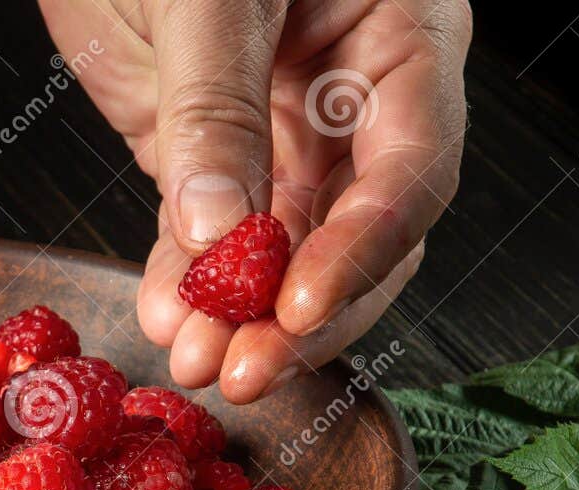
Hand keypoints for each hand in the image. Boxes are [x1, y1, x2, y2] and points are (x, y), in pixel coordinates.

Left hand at [40, 0, 468, 401]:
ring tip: (194, 359)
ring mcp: (285, 131)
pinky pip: (210, 239)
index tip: (299, 306)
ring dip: (238, 316)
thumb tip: (222, 231)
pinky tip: (166, 320)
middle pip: (359, 235)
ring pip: (284, 253)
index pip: (412, 166)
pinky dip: (185, 285)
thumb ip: (216, 106)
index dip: (362, 248)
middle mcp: (355, 95)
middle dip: (299, 312)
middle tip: (243, 366)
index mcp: (399, 34)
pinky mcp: (212, 156)